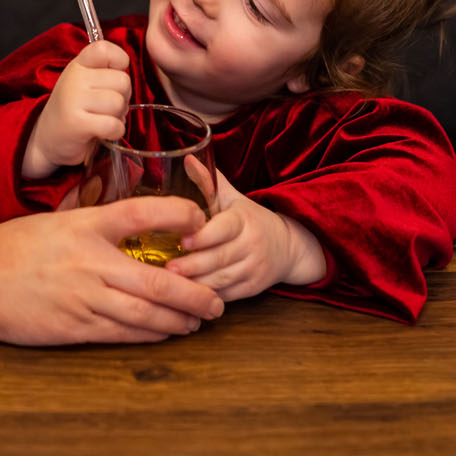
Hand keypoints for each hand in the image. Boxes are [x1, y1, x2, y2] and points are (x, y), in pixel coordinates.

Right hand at [0, 197, 224, 344]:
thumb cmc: (11, 248)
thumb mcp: (53, 220)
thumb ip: (89, 220)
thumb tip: (122, 216)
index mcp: (83, 226)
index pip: (139, 214)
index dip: (176, 214)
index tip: (200, 218)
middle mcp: (89, 262)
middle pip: (156, 280)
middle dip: (194, 292)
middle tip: (217, 298)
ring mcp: (84, 298)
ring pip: (145, 314)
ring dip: (179, 319)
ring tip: (199, 319)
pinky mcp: (75, 326)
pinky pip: (122, 333)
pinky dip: (150, 334)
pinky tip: (166, 333)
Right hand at [21, 40, 130, 178]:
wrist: (48, 139)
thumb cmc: (75, 109)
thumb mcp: (85, 82)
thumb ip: (105, 72)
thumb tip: (127, 75)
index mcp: (78, 64)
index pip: (105, 49)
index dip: (119, 61)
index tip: (111, 77)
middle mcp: (74, 78)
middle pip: (122, 81)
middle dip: (123, 97)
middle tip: (107, 106)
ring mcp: (73, 100)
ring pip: (118, 103)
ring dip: (118, 116)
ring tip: (103, 119)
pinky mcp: (77, 123)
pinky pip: (113, 124)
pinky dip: (115, 131)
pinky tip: (104, 132)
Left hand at [165, 168, 326, 301]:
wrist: (288, 247)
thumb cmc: (251, 219)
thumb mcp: (233, 198)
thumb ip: (209, 182)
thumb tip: (187, 157)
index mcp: (244, 220)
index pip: (225, 228)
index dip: (205, 236)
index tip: (183, 240)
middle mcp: (251, 245)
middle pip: (220, 258)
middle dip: (193, 265)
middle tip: (166, 269)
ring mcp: (253, 269)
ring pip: (222, 279)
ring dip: (196, 284)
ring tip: (171, 285)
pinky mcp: (252, 289)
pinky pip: (227, 295)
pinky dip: (207, 297)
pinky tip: (187, 298)